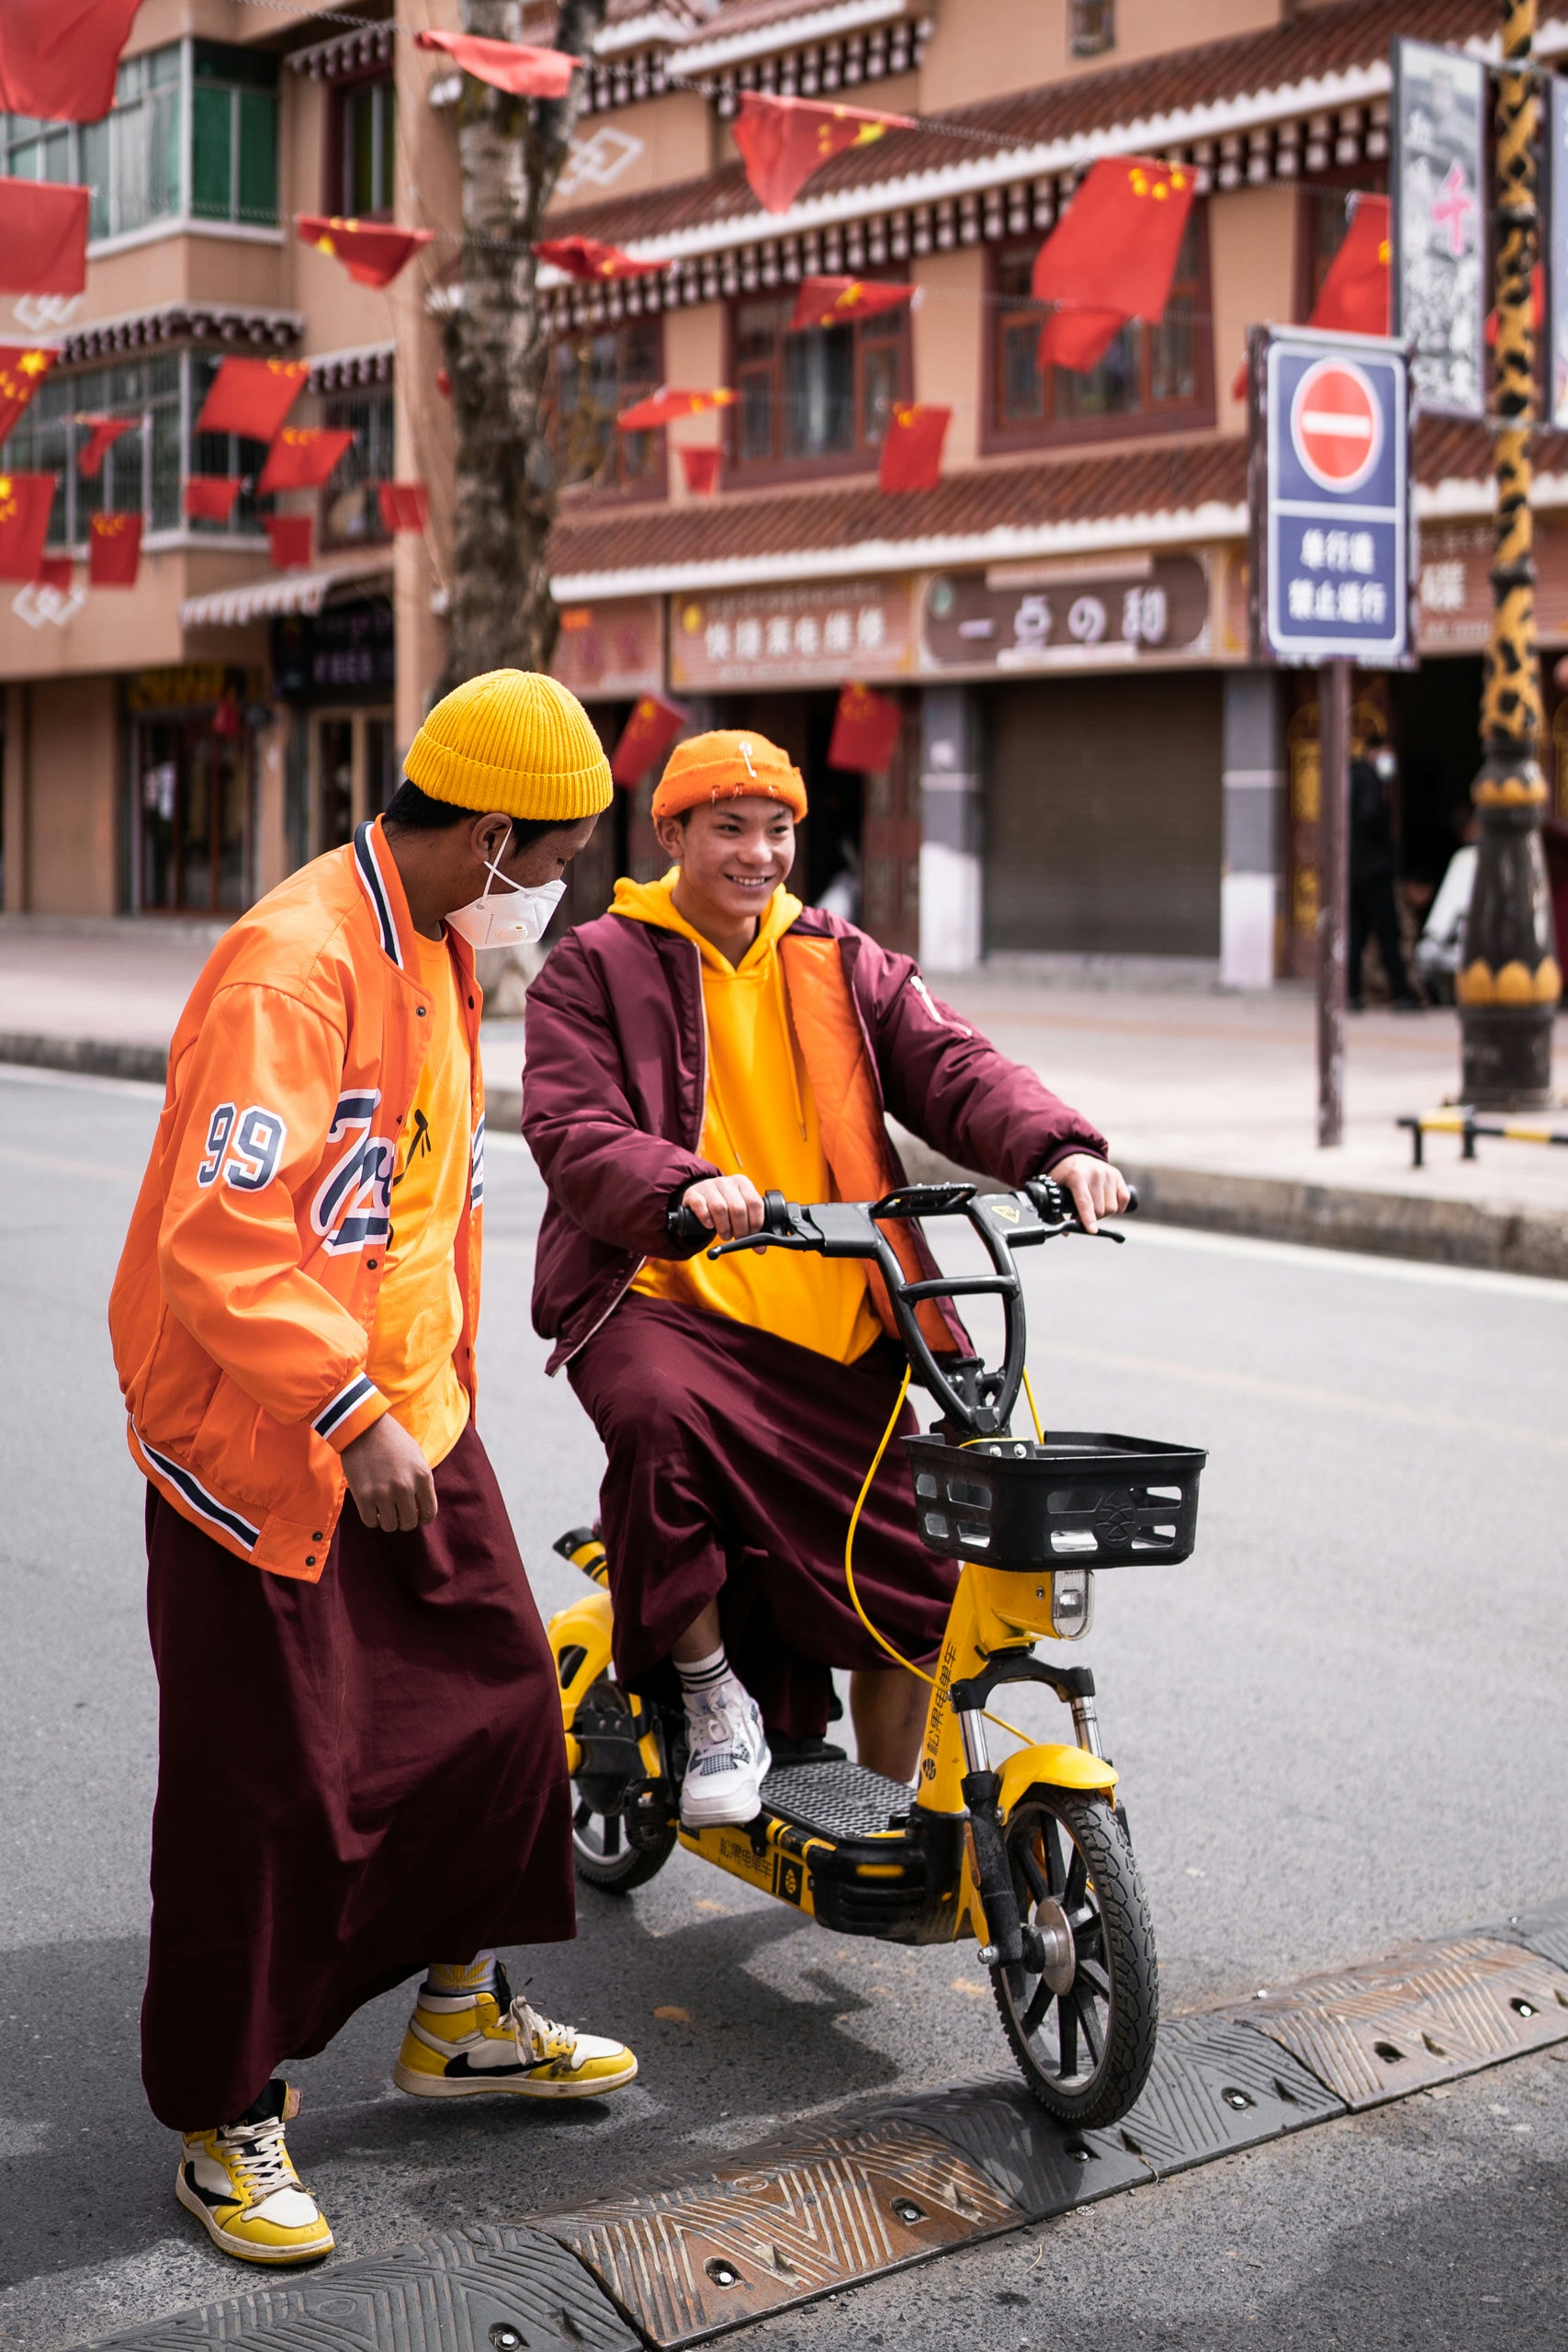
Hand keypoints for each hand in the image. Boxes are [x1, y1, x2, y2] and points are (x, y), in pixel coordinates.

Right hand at [341, 1413, 436, 1531]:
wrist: (364, 1427)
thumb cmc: (393, 1441)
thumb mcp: (417, 1457)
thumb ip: (421, 1482)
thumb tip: (422, 1508)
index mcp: (422, 1476)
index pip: (429, 1513)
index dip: (423, 1518)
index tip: (416, 1514)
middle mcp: (405, 1487)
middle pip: (409, 1523)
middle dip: (404, 1520)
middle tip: (397, 1511)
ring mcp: (383, 1492)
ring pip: (389, 1526)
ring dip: (387, 1520)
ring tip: (384, 1508)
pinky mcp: (363, 1495)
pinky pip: (370, 1522)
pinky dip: (372, 1518)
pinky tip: (372, 1507)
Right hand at [681, 1174, 764, 1240]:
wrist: (700, 1195)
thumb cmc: (724, 1204)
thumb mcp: (740, 1209)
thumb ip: (751, 1226)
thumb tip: (760, 1248)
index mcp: (742, 1183)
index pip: (755, 1203)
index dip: (755, 1223)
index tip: (752, 1235)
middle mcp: (726, 1182)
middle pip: (738, 1208)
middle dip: (740, 1229)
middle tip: (738, 1237)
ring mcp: (709, 1186)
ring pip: (720, 1208)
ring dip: (724, 1228)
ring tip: (725, 1235)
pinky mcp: (694, 1193)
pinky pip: (700, 1205)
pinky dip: (706, 1218)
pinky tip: (709, 1226)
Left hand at [1052, 1153, 1130, 1235]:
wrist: (1073, 1155)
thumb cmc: (1063, 1174)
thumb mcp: (1055, 1187)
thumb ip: (1057, 1211)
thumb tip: (1066, 1232)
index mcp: (1077, 1176)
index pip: (1085, 1202)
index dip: (1088, 1218)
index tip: (1092, 1230)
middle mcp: (1095, 1173)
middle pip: (1100, 1209)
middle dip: (1091, 1218)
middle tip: (1080, 1215)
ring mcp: (1108, 1174)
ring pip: (1112, 1207)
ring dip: (1103, 1213)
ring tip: (1093, 1208)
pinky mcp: (1117, 1175)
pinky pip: (1124, 1199)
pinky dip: (1117, 1207)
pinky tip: (1107, 1205)